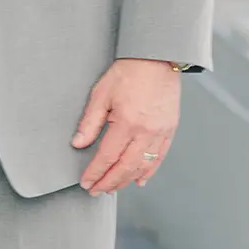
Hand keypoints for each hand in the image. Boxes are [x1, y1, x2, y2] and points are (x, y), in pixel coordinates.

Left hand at [73, 59, 180, 193]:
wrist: (157, 59)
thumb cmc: (129, 72)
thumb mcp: (101, 94)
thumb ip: (90, 122)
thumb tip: (78, 143)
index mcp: (126, 122)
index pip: (107, 156)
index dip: (95, 172)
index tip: (86, 182)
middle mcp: (146, 132)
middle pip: (125, 167)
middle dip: (109, 182)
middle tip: (96, 190)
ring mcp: (160, 133)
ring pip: (142, 166)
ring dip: (126, 180)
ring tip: (113, 188)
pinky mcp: (170, 130)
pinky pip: (159, 158)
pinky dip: (149, 172)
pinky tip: (139, 180)